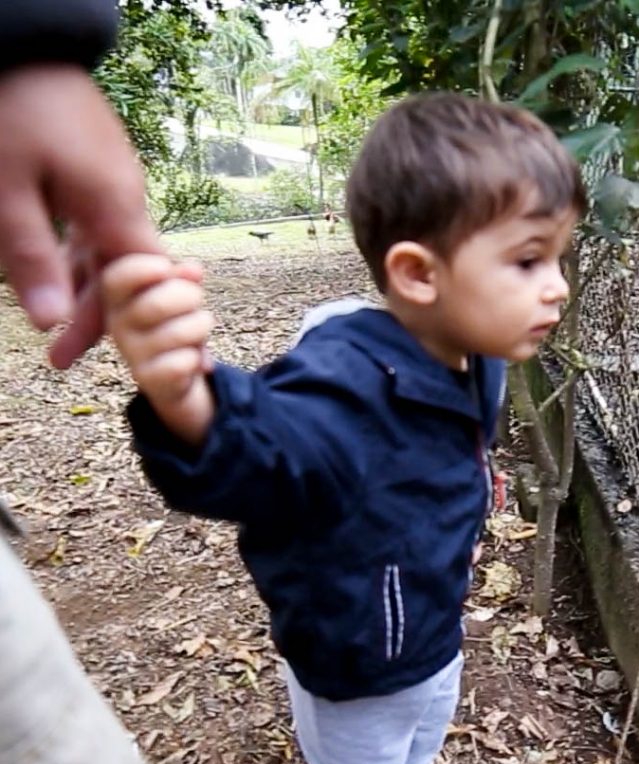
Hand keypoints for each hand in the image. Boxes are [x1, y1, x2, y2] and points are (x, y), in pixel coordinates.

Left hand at [0, 65, 162, 364]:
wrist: (25, 36)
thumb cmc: (10, 106)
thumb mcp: (7, 188)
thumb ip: (31, 256)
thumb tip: (49, 322)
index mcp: (116, 209)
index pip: (141, 288)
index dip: (140, 331)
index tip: (139, 369)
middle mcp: (126, 200)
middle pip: (124, 277)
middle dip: (95, 321)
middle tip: (57, 358)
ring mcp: (112, 182)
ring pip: (106, 252)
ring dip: (81, 289)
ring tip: (50, 322)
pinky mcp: (96, 168)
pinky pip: (95, 225)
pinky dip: (78, 256)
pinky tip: (56, 268)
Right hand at [103, 254, 214, 444]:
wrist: (174, 372)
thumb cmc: (174, 321)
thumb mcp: (178, 294)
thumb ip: (183, 278)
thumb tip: (194, 269)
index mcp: (118, 298)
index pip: (115, 279)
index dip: (141, 270)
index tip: (166, 267)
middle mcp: (117, 325)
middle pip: (154, 305)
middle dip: (188, 297)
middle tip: (197, 299)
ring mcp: (131, 353)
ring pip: (177, 333)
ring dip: (201, 326)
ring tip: (200, 327)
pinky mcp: (147, 379)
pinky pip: (182, 363)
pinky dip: (198, 358)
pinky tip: (194, 358)